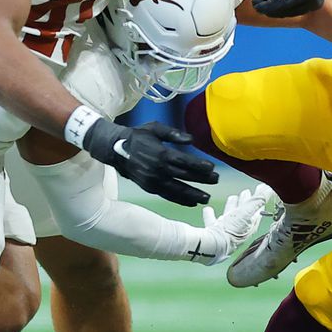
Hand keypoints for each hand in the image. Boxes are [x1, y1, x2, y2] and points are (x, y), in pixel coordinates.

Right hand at [80, 119, 218, 206]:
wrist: (115, 149)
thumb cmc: (138, 136)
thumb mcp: (155, 128)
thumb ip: (173, 134)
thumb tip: (191, 140)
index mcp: (161, 153)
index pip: (185, 162)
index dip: (199, 166)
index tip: (212, 169)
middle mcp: (158, 169)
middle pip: (184, 176)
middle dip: (202, 180)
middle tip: (216, 181)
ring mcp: (153, 181)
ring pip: (177, 190)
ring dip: (193, 195)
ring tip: (206, 198)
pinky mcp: (149, 188)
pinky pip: (167, 196)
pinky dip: (180, 200)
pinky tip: (191, 203)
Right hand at [190, 184, 273, 264]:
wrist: (212, 246)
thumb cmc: (231, 232)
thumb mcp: (246, 212)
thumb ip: (258, 200)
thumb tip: (270, 189)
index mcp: (250, 224)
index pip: (258, 209)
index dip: (260, 199)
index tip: (260, 189)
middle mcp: (239, 228)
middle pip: (244, 212)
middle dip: (246, 201)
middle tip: (246, 192)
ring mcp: (226, 230)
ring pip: (230, 215)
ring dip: (231, 206)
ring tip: (232, 198)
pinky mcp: (213, 232)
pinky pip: (212, 221)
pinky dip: (210, 214)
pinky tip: (208, 209)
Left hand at [253, 0, 331, 17]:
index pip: (283, 5)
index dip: (267, 7)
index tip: (254, 4)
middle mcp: (314, 1)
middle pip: (287, 12)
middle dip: (269, 10)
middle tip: (254, 4)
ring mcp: (316, 4)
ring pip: (291, 13)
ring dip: (276, 11)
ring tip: (262, 4)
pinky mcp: (315, 4)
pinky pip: (297, 10)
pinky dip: (284, 9)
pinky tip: (273, 3)